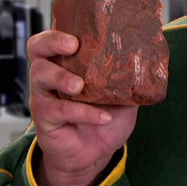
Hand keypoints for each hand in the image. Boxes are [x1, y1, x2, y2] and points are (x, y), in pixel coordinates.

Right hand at [27, 29, 136, 185]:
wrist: (96, 153)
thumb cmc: (104, 117)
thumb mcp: (121, 94)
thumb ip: (127, 77)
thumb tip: (149, 57)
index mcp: (67, 62)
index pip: (53, 38)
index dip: (58, 32)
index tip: (77, 35)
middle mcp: (49, 74)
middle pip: (37, 48)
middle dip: (53, 42)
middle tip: (73, 46)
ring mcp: (44, 95)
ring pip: (40, 74)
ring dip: (61, 77)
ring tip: (80, 86)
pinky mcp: (45, 118)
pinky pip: (60, 110)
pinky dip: (84, 113)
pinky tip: (103, 117)